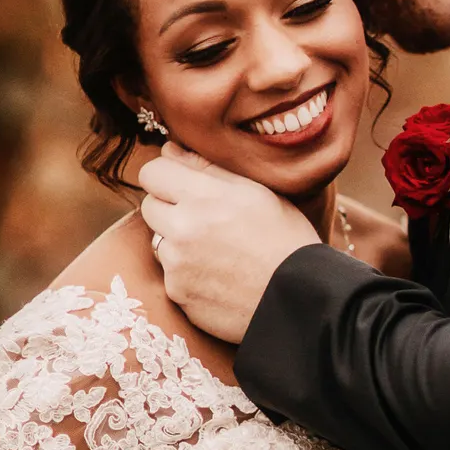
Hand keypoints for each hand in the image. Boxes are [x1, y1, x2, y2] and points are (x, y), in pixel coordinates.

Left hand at [138, 145, 319, 341]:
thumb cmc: (287, 241)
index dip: (167, 175)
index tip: (184, 183)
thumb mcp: (257, 192)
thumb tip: (170, 149)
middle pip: (149, 206)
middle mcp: (182, 229)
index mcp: (203, 197)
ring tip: (217, 251)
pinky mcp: (178, 294)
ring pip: (159, 242)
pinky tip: (219, 277)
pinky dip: (188, 274)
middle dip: (170, 208)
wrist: (300, 300)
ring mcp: (176, 265)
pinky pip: (171, 275)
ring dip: (177, 242)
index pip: (152, 172)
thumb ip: (208, 168)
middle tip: (205, 218)